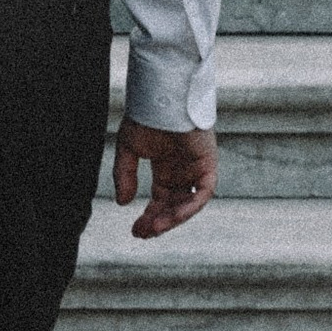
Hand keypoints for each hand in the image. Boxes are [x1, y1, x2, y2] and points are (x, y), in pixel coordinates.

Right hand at [113, 116, 216, 239]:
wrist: (160, 97)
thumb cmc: (145, 116)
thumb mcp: (128, 149)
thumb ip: (125, 175)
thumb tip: (123, 203)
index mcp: (166, 168)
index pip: (161, 200)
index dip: (150, 216)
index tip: (136, 230)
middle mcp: (183, 171)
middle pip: (174, 205)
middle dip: (159, 221)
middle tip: (143, 233)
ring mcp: (197, 168)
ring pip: (189, 202)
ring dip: (173, 218)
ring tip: (154, 228)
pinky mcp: (208, 163)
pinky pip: (204, 191)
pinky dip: (191, 205)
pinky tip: (174, 215)